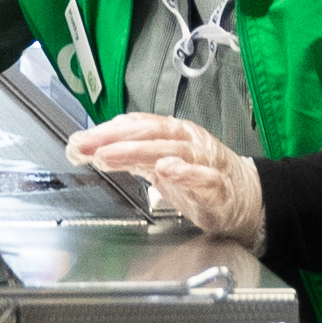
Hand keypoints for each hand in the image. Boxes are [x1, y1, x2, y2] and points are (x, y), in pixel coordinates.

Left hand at [69, 113, 262, 240]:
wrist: (243, 197)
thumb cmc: (197, 177)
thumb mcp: (156, 164)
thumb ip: (125, 156)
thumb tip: (85, 148)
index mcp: (171, 133)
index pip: (136, 125)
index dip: (106, 131)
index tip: (78, 141)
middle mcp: (187, 141)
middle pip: (149, 134)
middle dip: (114, 139)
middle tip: (87, 147)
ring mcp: (204, 161)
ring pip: (170, 150)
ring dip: (137, 151)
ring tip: (110, 156)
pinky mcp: (218, 186)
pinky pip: (203, 176)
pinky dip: (185, 172)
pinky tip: (168, 170)